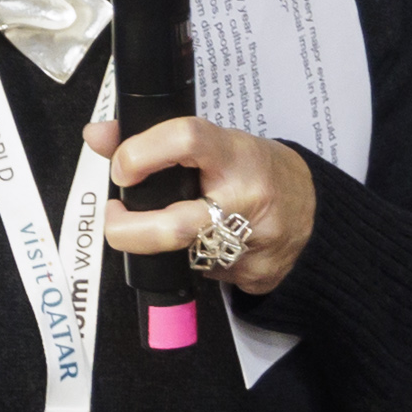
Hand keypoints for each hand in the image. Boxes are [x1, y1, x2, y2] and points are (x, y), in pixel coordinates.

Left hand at [83, 115, 316, 295]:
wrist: (314, 210)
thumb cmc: (255, 168)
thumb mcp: (214, 143)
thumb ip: (152, 139)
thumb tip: (96, 135)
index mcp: (234, 155)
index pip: (187, 140)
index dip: (142, 153)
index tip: (122, 167)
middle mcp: (245, 199)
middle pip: (175, 226)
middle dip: (129, 231)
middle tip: (114, 218)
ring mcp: (252, 243)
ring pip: (184, 255)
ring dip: (161, 246)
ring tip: (164, 225)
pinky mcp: (253, 276)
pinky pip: (204, 272)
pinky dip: (193, 259)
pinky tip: (206, 244)